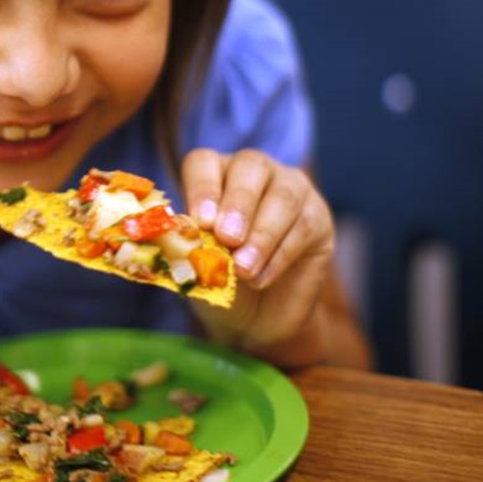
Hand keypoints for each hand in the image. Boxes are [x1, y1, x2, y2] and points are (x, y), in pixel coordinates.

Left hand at [182, 148, 335, 358]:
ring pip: (282, 195)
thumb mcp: (192, 265)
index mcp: (214, 174)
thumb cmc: (216, 281)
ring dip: (262, 234)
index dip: (202, 187)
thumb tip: (164, 237)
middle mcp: (254, 172)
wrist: (253, 318)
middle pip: (250, 167)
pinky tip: (260, 279)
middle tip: (227, 238)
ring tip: (244, 269)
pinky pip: (303, 225)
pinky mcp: (317, 216)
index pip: (204, 162)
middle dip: (238, 204)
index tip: (201, 221)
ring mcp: (291, 189)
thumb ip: (182, 247)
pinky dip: (280, 255)